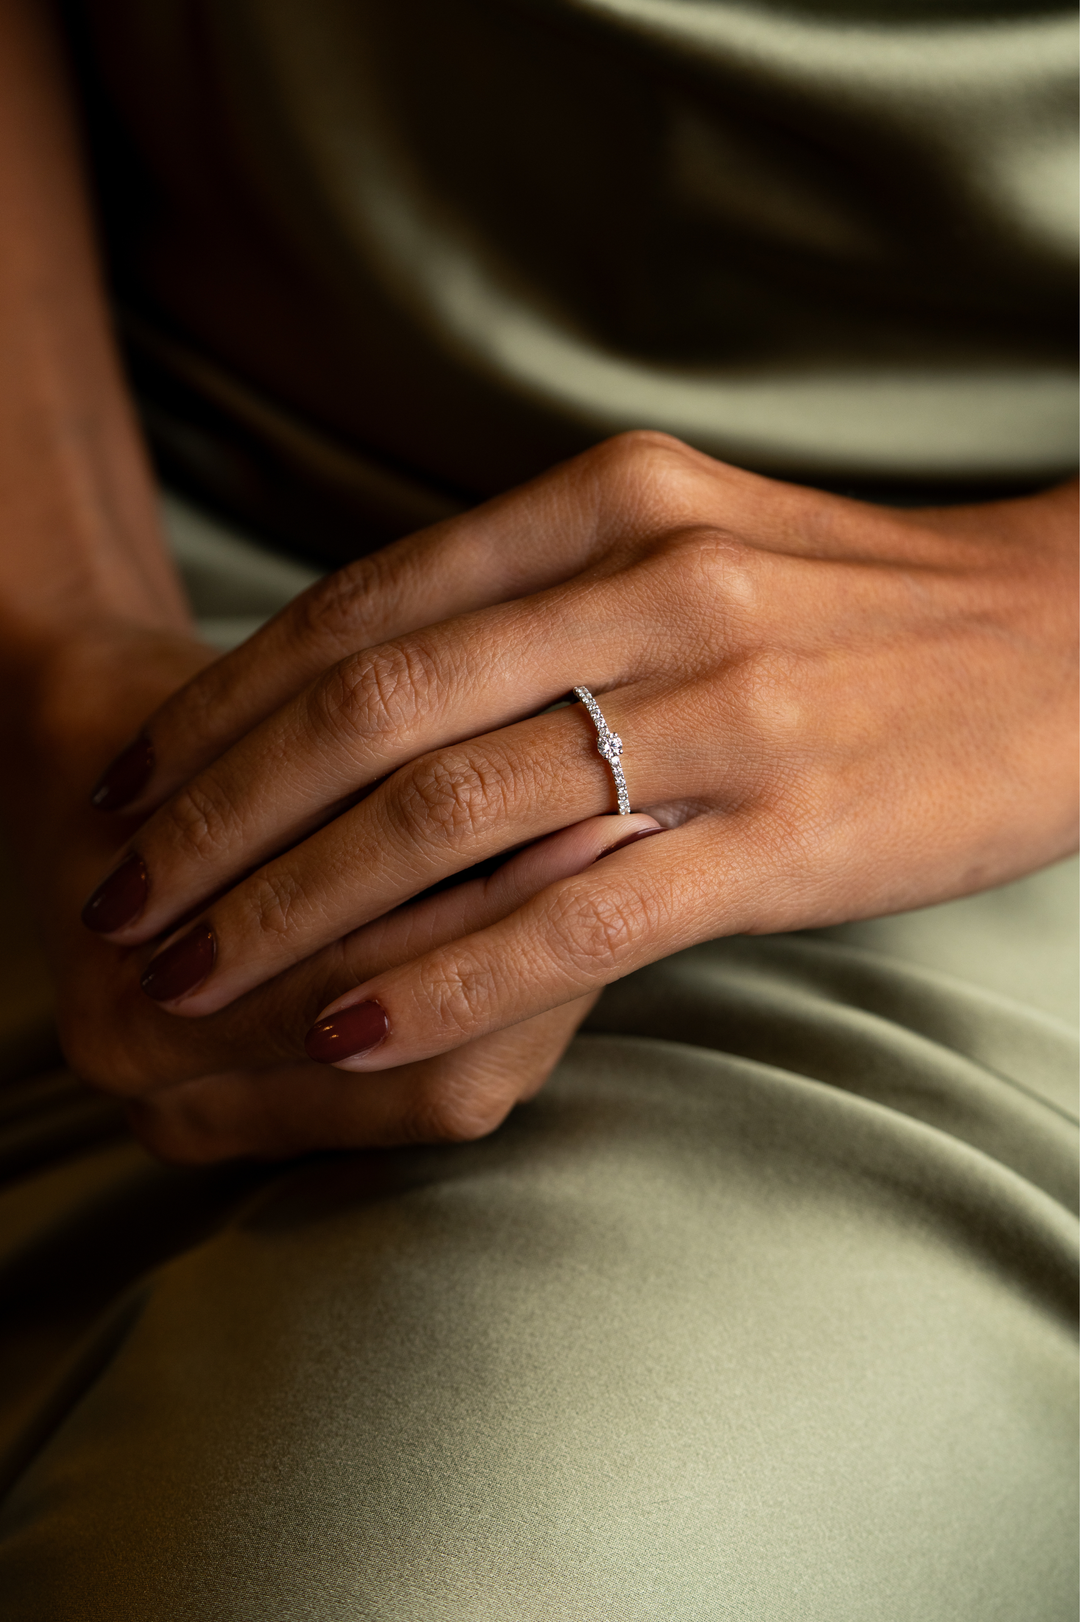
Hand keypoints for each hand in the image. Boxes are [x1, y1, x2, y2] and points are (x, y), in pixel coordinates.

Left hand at [78, 434, 1078, 1153]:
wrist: (1073, 641)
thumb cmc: (866, 611)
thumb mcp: (694, 546)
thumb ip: (543, 597)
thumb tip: (380, 687)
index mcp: (609, 506)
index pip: (360, 609)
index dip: (221, 706)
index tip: (134, 788)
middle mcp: (648, 587)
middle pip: (368, 709)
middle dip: (212, 815)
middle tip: (116, 898)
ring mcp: (718, 711)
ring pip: (445, 816)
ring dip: (288, 907)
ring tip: (186, 979)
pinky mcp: (782, 833)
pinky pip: (574, 917)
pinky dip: (441, 978)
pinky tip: (345, 1029)